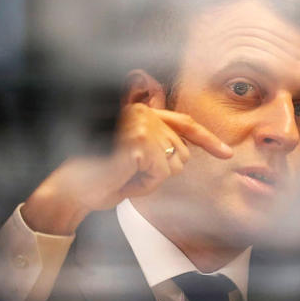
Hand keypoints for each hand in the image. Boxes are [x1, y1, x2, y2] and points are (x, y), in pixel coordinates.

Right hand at [21, 103, 232, 234]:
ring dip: (151, 179)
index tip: (227, 153)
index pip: (183, 124)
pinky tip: (124, 178)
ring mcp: (141, 125)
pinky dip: (145, 184)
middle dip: (160, 172)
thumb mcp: (133, 159)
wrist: (72, 187)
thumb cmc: (99, 177)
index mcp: (140, 113)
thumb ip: (157, 149)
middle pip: (182, 152)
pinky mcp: (139, 142)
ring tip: (124, 175)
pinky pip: (161, 173)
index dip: (207, 140)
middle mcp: (142, 113)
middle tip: (129, 174)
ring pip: (174, 165)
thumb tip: (184, 153)